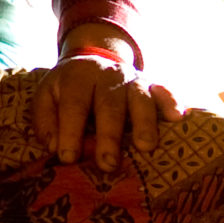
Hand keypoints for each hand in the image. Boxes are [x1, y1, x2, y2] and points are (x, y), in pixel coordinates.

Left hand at [32, 53, 180, 174]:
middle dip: (109, 135)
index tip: (67, 158)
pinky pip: (165, 91)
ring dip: (144, 123)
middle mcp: (108, 76)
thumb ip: (46, 119)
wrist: (94, 58)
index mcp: (78, 78)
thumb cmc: (69, 89)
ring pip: (140, 98)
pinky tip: (178, 118)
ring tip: (145, 147)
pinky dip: (172, 103)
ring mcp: (132, 80)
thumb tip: (53, 146)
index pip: (74, 104)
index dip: (70, 131)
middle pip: (109, 104)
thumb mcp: (48, 96)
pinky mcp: (152, 85)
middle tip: (108, 164)